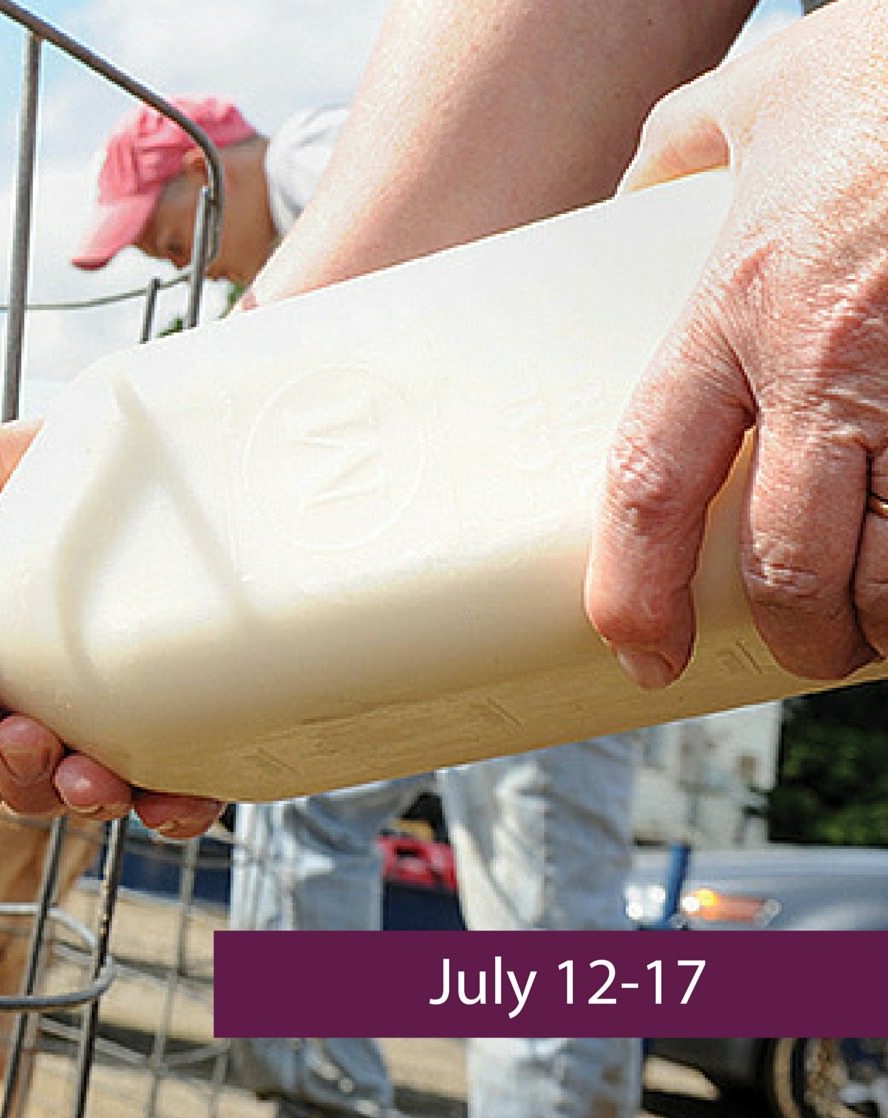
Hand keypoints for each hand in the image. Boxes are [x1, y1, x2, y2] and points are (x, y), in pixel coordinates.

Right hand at [0, 422, 224, 840]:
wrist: (169, 458)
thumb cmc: (68, 469)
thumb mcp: (4, 458)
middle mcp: (49, 702)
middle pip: (20, 781)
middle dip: (15, 781)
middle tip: (19, 738)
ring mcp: (118, 719)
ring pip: (90, 794)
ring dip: (81, 801)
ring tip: (90, 777)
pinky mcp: (192, 724)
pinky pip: (181, 791)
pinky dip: (173, 811)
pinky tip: (173, 803)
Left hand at [586, 0, 887, 686]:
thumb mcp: (759, 93)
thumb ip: (680, 149)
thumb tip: (630, 191)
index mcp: (740, 304)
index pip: (653, 479)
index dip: (634, 588)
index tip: (636, 648)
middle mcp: (830, 361)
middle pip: (792, 560)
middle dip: (798, 635)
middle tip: (803, 650)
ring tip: (884, 624)